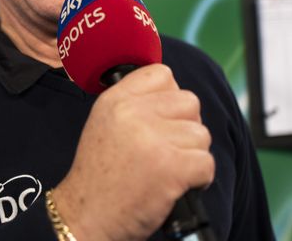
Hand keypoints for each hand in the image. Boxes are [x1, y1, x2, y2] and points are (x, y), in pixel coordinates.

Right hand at [53, 64, 214, 240]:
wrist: (85, 217)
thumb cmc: (99, 177)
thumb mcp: (103, 125)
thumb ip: (133, 105)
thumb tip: (173, 95)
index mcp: (115, 100)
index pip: (162, 74)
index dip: (169, 97)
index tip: (162, 119)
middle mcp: (132, 113)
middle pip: (189, 102)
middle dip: (185, 127)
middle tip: (167, 149)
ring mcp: (152, 139)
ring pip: (201, 134)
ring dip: (192, 155)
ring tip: (167, 170)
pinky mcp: (171, 167)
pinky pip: (206, 163)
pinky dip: (199, 179)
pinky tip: (177, 185)